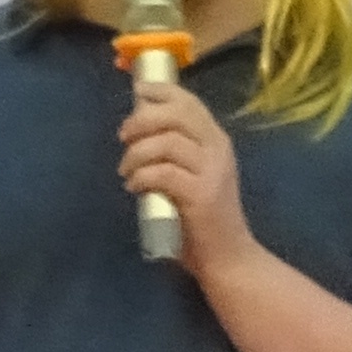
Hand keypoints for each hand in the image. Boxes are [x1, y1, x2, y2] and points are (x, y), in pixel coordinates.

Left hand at [117, 80, 252, 281]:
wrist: (228, 259)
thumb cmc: (204, 220)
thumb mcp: (194, 177)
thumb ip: (176, 154)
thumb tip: (139, 132)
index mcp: (216, 141)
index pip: (189, 102)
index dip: (161, 92)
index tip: (137, 94)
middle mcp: (217, 150)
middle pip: (176, 115)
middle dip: (142, 120)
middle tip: (123, 137)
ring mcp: (212, 172)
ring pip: (167, 142)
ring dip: (137, 153)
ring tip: (125, 171)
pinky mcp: (201, 195)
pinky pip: (163, 173)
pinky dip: (142, 176)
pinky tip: (134, 187)